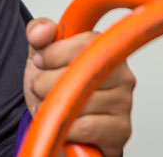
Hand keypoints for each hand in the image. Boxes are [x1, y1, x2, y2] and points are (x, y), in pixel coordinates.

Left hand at [23, 17, 134, 156]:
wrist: (58, 128)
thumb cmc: (54, 89)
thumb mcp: (41, 55)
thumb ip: (38, 33)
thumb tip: (41, 32)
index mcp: (106, 48)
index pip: (85, 43)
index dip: (54, 53)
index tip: (40, 61)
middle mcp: (122, 74)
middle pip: (83, 73)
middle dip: (47, 83)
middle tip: (40, 89)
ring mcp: (124, 102)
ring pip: (83, 102)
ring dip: (54, 108)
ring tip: (50, 108)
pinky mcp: (121, 130)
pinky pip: (87, 127)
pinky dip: (67, 128)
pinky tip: (63, 126)